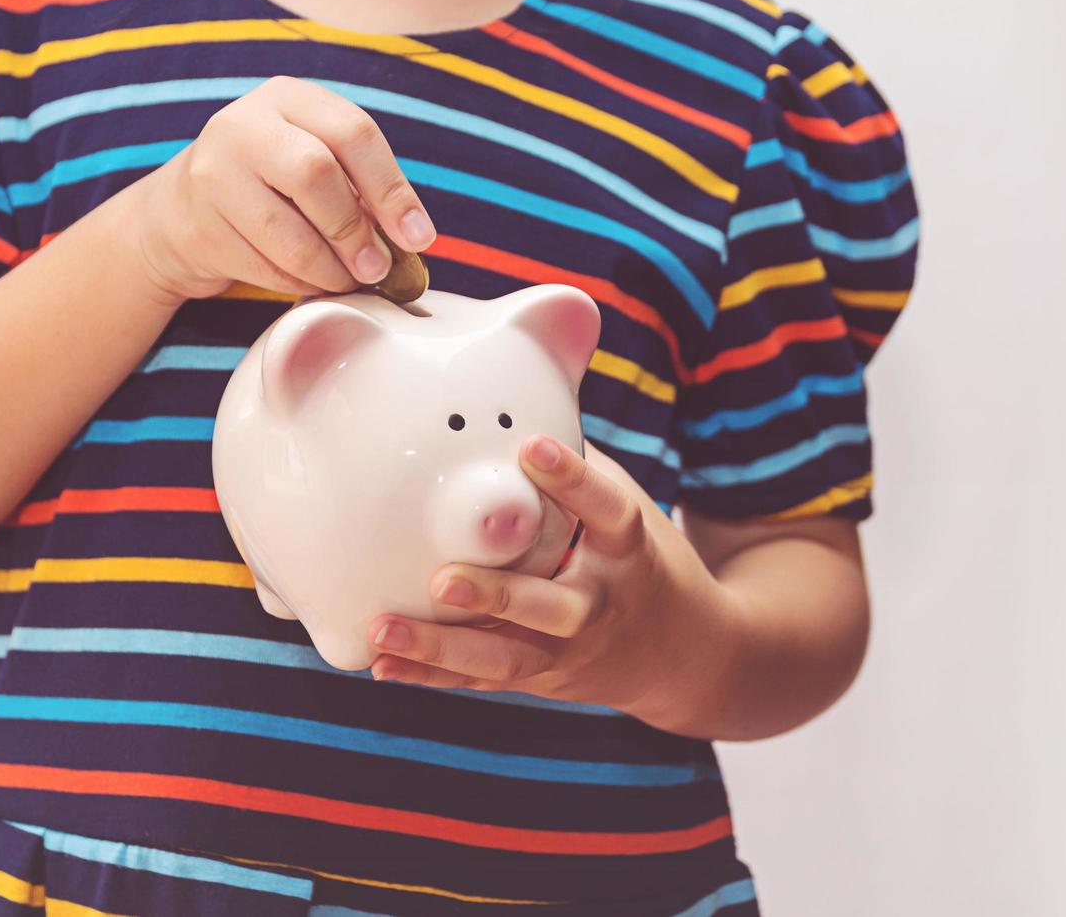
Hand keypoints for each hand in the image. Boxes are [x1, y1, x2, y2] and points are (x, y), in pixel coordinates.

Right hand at [128, 76, 436, 301]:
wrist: (180, 212)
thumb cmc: (268, 185)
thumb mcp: (310, 157)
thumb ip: (357, 183)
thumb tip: (411, 235)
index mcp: (288, 98)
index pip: (354, 133)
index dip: (393, 190)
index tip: (418, 237)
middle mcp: (245, 124)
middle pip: (317, 174)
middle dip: (355, 230)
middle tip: (377, 267)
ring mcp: (214, 172)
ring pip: (289, 230)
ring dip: (329, 267)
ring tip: (347, 280)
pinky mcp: (199, 224)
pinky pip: (264, 265)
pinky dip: (296, 282)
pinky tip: (308, 281)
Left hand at [367, 435, 726, 719]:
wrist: (685, 653)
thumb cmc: (637, 556)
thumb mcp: (627, 503)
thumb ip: (577, 463)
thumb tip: (518, 387)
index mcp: (629, 548)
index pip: (607, 509)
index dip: (573, 478)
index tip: (529, 447)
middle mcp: (601, 604)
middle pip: (549, 606)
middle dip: (496, 595)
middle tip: (441, 579)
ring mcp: (570, 650)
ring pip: (504, 655)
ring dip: (440, 646)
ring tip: (382, 628)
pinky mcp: (541, 678)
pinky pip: (482, 678)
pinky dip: (430, 674)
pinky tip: (380, 661)